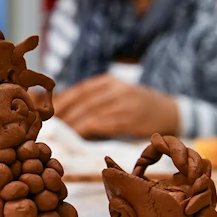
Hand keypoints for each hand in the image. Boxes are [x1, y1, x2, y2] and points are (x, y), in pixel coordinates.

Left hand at [53, 74, 179, 138]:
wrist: (170, 111)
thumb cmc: (135, 104)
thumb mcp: (114, 94)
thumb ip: (92, 99)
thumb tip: (60, 109)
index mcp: (108, 81)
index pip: (79, 90)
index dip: (61, 101)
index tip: (46, 112)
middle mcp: (116, 89)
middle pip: (84, 102)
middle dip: (65, 114)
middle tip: (49, 126)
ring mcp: (126, 103)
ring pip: (93, 113)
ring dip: (74, 124)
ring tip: (60, 133)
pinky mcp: (133, 119)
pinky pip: (107, 124)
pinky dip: (91, 129)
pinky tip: (79, 135)